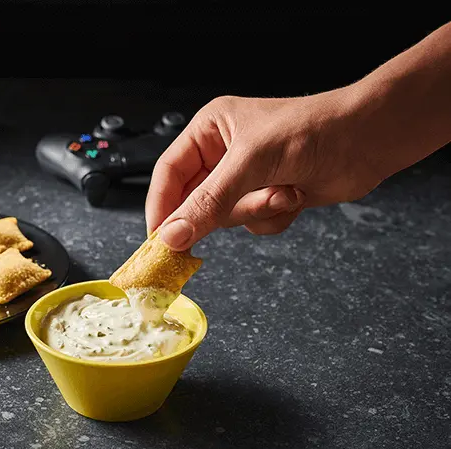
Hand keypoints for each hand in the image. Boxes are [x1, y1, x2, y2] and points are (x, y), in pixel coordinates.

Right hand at [145, 90, 385, 250]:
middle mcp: (224, 154)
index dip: (161, 206)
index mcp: (211, 130)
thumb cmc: (313, 130)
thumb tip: (172, 235)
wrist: (370, 140)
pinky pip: (253, 223)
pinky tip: (295, 195)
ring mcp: (246, 177)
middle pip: (195, 200)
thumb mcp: (251, 164)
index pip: (169, 173)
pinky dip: (273, 217)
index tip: (157, 239)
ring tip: (281, 192)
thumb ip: (208, 202)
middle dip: (220, 210)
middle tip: (224, 220)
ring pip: (226, 216)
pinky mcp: (267, 196)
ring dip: (255, 211)